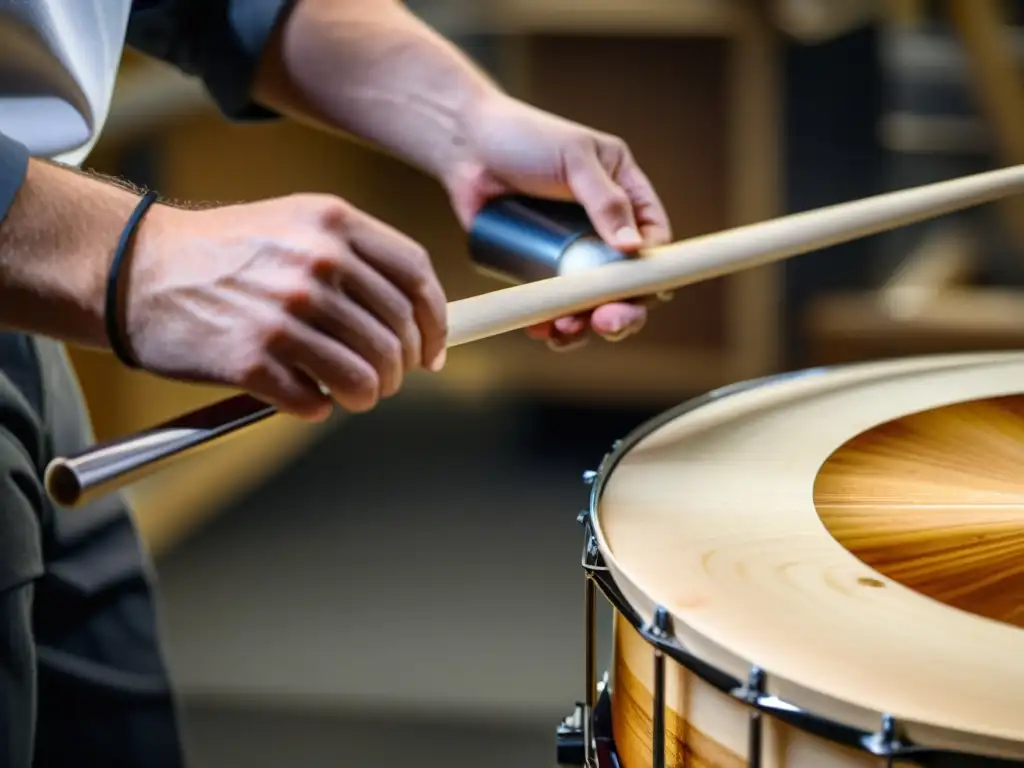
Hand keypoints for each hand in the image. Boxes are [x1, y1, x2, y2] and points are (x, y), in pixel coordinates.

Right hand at [125, 194, 447, 420]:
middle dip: (400, 370)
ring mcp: (283, 313)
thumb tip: (416, 315)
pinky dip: (317, 407)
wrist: (137, 269)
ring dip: (366, 395)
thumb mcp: (296, 224)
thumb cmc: (223, 252)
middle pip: (397, 337)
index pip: (416, 279)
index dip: (435, 323)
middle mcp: (315, 265)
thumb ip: (357, 257)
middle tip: (384, 380)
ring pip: (365, 378)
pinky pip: (315, 403)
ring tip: (351, 394)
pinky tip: (302, 394)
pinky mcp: (251, 359)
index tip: (433, 350)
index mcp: (333, 224)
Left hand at [445, 93, 672, 350]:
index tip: (637, 292)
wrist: (465, 146)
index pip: (654, 240)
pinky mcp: (539, 266)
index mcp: (626, 192)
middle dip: (621, 309)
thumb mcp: (574, 159)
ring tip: (565, 330)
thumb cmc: (524, 137)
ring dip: (585, 324)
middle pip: (626, 282)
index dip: (651, 271)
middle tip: (605, 323)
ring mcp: (572, 251)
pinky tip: (543, 329)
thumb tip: (633, 247)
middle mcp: (604, 227)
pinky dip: (552, 322)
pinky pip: (556, 303)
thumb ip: (605, 200)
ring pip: (592, 300)